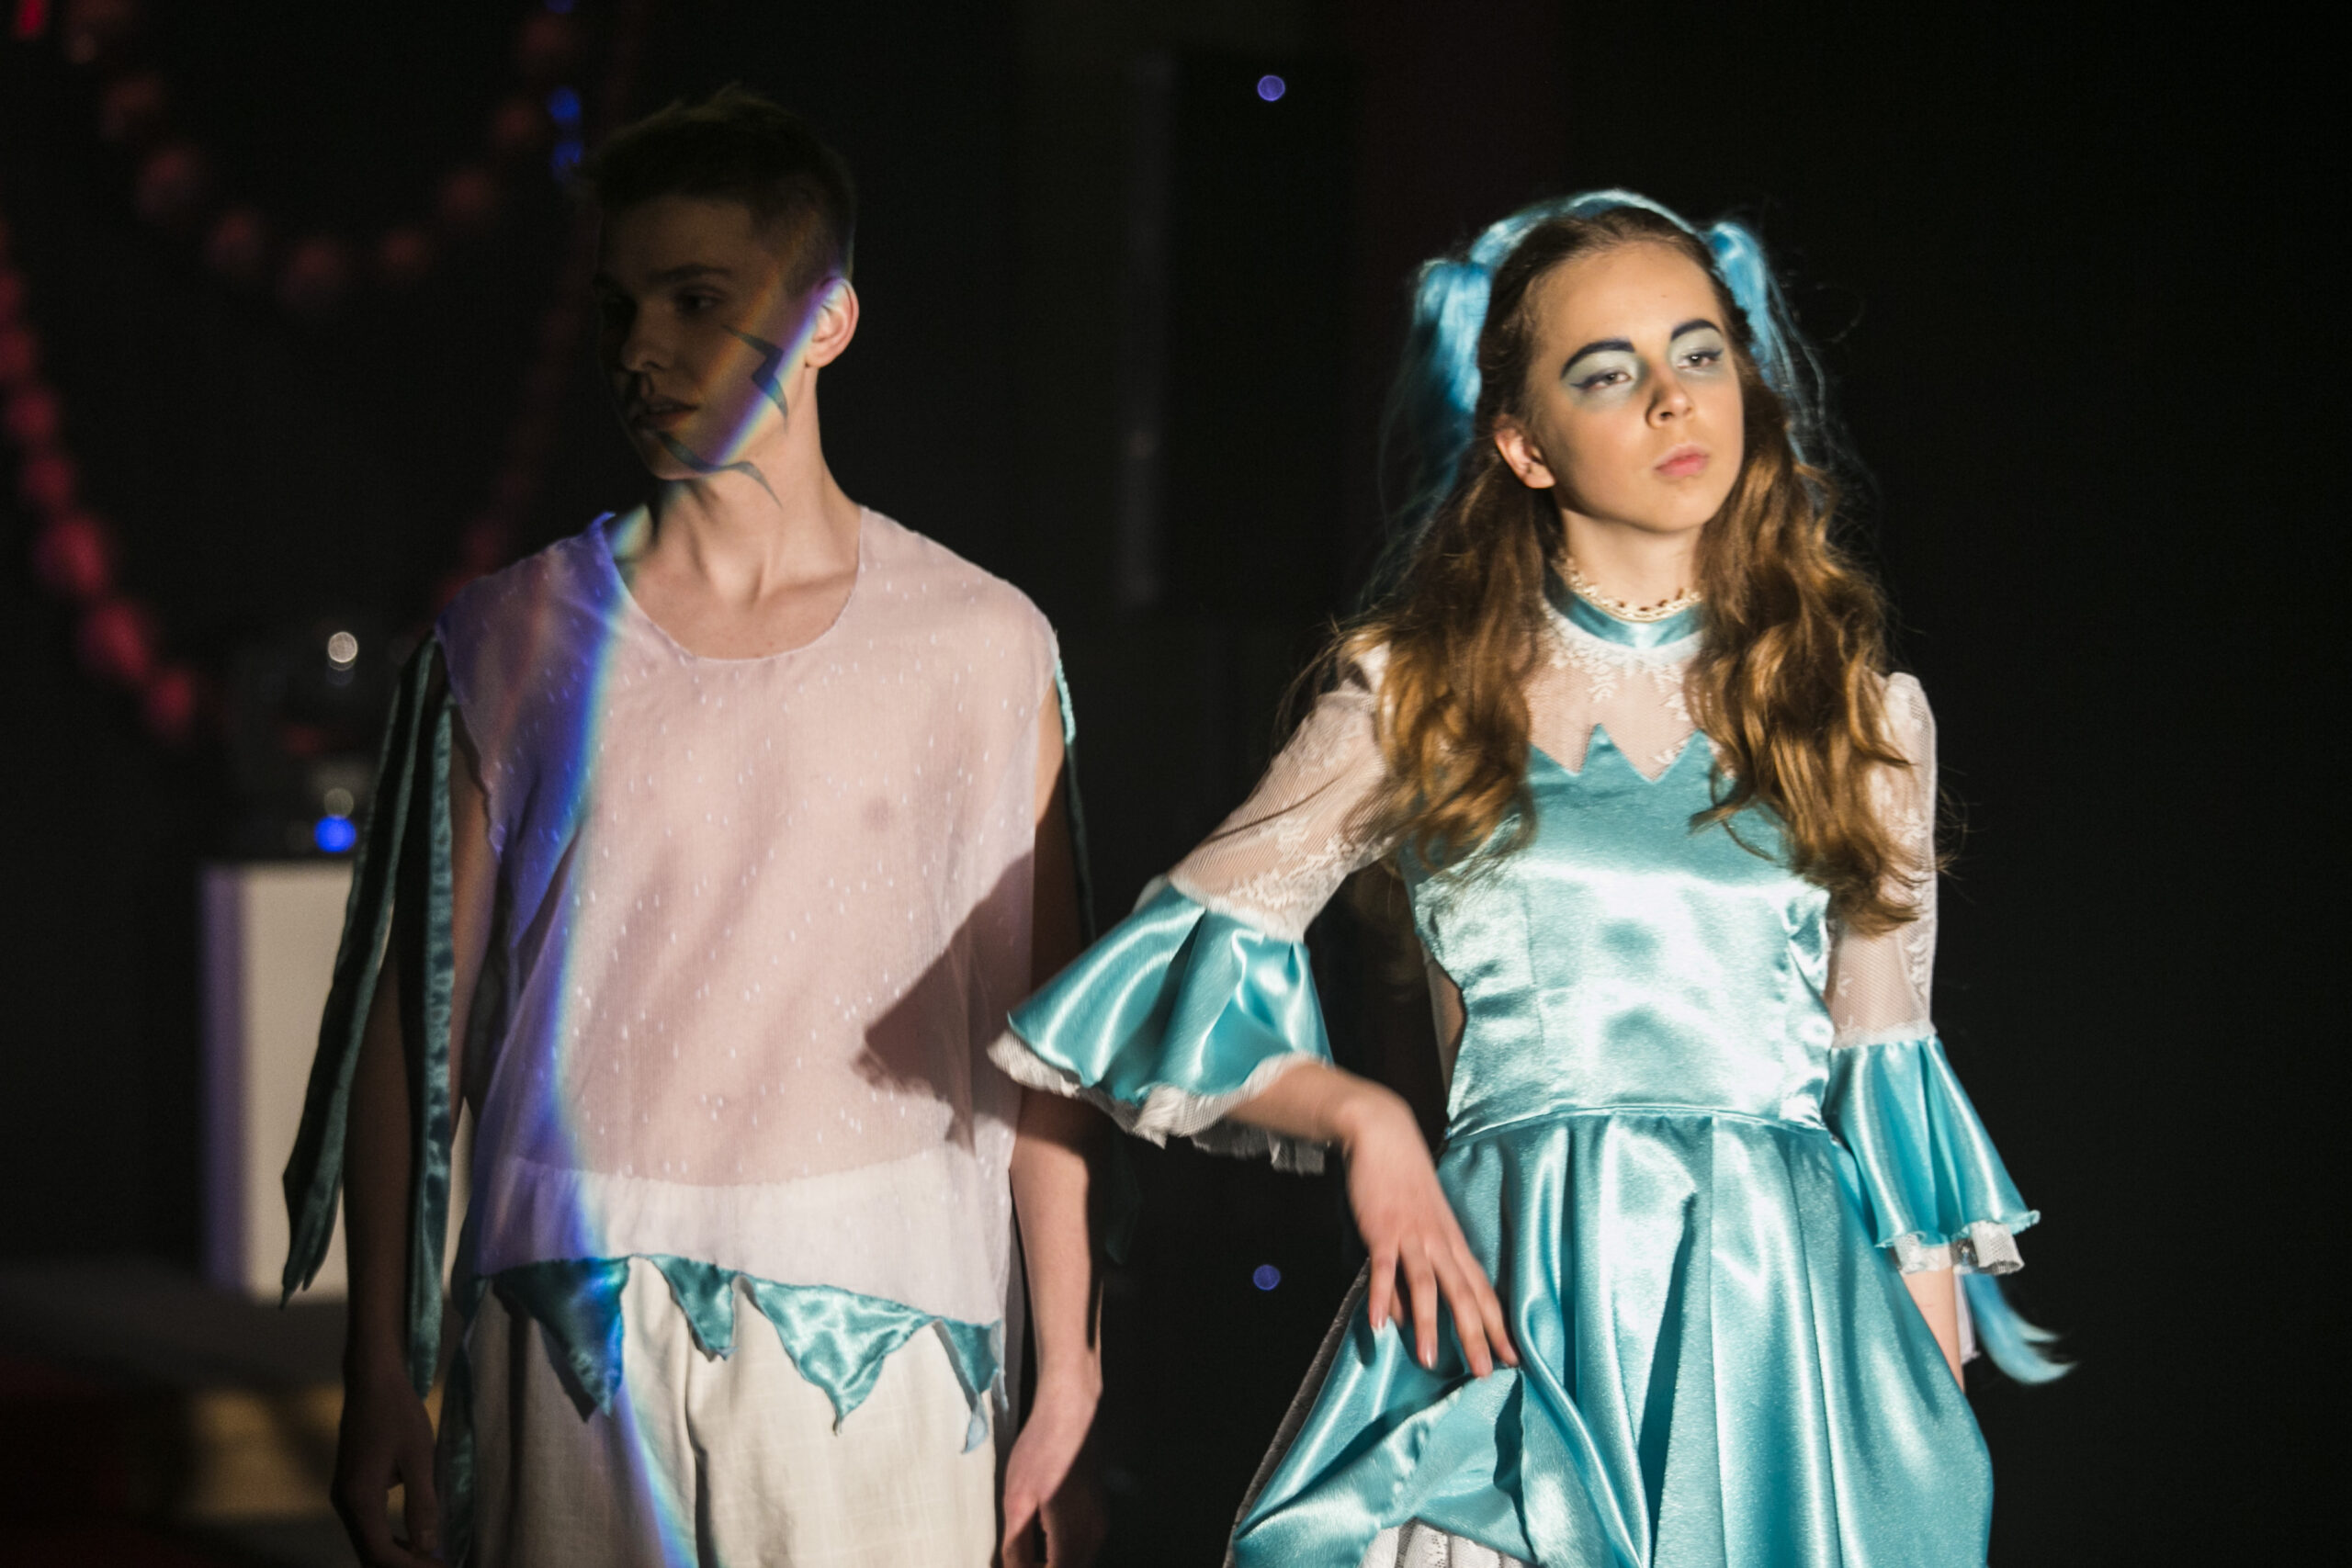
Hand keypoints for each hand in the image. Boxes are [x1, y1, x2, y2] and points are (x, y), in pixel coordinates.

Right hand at [333, 1360, 441, 1566]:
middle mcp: (345, 1503)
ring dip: (396, 1554)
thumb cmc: (398, 1413)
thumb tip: (427, 1547)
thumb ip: (421, 1503)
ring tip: (431, 1559)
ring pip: (367, 1541)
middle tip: (439, 1566)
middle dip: (403, 1566)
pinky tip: (413, 1539)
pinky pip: (367, 1526)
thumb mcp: (418, 1456)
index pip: (380, 1552)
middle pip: (369, 1553)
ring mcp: (345, 1495)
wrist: (371, 1380)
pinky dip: (389, 1539)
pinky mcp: (351, 1487)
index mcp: (360, 1499)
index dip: (409, 1567)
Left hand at [999, 1373, 1105, 1566]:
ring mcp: (1100, 1522)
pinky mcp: (1100, 1510)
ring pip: (1079, 1561)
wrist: (1070, 1412)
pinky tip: (1044, 1535)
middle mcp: (1093, 1535)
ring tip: (1028, 1553)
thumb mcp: (1017, 1500)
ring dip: (1055, 1563)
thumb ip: (1016, 1545)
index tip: (1015, 1565)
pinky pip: (1085, 1546)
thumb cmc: (1041, 1452)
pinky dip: (1065, 1551)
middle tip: (1019, 1560)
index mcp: (1071, 1537)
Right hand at [1339, 1091, 1516, 1376]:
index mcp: (1453, 1243)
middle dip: (1475, 1335)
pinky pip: (1384, 1268)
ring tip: (1429, 1362)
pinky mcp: (1383, 1230)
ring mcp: (1412, 1236)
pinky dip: (1382, 1296)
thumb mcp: (1419, 1229)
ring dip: (1429, 1324)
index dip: (1498, 1326)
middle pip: (1463, 1295)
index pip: (1483, 1291)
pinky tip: (1380, 1325)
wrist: (1385, 1137)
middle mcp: (1440, 1243)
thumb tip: (1407, 1320)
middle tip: (1485, 1373)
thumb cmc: (1404, 1184)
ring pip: (1426, 1285)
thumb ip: (1415, 1275)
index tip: (1514, 1359)